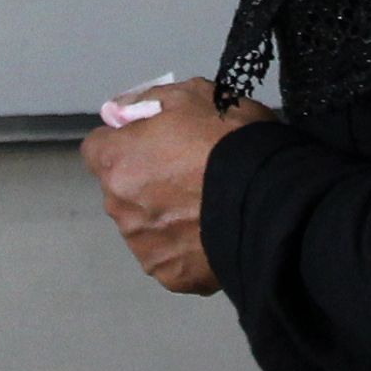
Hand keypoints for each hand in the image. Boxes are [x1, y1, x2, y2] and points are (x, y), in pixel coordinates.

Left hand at [76, 74, 274, 296]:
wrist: (273, 198)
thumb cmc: (230, 139)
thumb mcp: (193, 94)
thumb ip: (148, 100)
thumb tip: (120, 111)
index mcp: (118, 162)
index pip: (97, 149)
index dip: (124, 142)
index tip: (153, 142)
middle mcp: (120, 208)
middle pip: (121, 190)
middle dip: (144, 182)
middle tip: (188, 174)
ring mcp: (144, 247)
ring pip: (144, 227)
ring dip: (163, 217)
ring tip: (206, 208)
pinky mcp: (171, 276)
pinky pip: (171, 257)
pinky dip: (185, 248)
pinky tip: (213, 234)